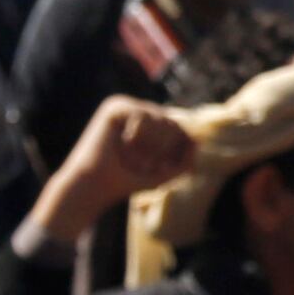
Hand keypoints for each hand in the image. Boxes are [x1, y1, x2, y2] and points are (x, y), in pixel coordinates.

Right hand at [27, 96, 201, 246]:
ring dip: (152, 145)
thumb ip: (184, 161)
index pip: (177, 127)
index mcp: (146, 123)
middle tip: (143, 164)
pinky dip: (138, 136)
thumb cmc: (125, 182)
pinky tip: (123, 143)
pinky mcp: (114, 107)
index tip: (157, 166)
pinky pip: (143, 115)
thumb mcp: (162, 175)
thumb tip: (198, 142)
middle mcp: (136, 111)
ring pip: (161, 118)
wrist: (95, 187)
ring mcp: (125, 106)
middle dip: (163, 149)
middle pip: (172, 122)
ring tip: (133, 157)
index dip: (175, 149)